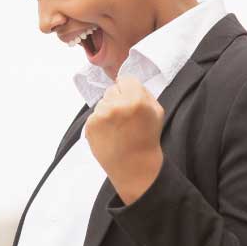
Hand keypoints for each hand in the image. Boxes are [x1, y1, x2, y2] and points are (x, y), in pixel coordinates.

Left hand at [82, 75, 164, 204]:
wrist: (134, 166)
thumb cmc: (146, 139)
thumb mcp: (156, 111)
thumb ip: (143, 92)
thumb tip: (125, 82)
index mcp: (136, 99)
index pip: (124, 79)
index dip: (128, 91)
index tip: (131, 103)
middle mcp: (116, 105)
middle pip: (111, 90)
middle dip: (117, 100)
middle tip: (124, 119)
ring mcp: (101, 115)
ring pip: (101, 103)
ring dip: (108, 112)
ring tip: (117, 129)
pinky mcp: (90, 126)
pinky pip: (94, 116)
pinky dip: (99, 123)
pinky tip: (109, 135)